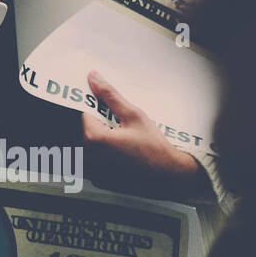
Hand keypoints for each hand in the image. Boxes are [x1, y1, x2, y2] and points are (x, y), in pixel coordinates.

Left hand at [81, 71, 211, 200]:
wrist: (170, 174)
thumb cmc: (154, 146)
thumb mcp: (133, 115)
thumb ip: (110, 95)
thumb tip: (93, 78)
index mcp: (94, 138)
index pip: (85, 113)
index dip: (99, 108)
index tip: (110, 108)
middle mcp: (89, 156)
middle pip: (89, 129)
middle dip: (102, 123)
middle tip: (123, 126)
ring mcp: (94, 170)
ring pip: (93, 144)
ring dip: (105, 138)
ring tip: (126, 141)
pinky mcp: (101, 178)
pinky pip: (98, 159)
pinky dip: (108, 154)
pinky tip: (125, 153)